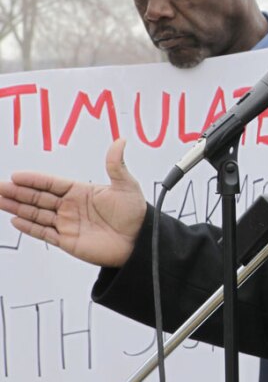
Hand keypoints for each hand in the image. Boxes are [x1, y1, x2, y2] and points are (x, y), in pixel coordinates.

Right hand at [0, 139, 146, 267]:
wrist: (140, 241)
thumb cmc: (135, 213)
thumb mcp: (127, 186)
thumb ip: (117, 165)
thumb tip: (121, 141)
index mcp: (81, 191)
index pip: (52, 184)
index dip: (34, 180)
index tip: (16, 176)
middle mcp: (71, 206)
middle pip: (39, 197)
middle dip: (18, 192)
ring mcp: (68, 224)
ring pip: (37, 214)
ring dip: (17, 208)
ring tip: (0, 200)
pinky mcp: (68, 241)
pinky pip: (44, 233)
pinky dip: (29, 227)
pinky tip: (15, 220)